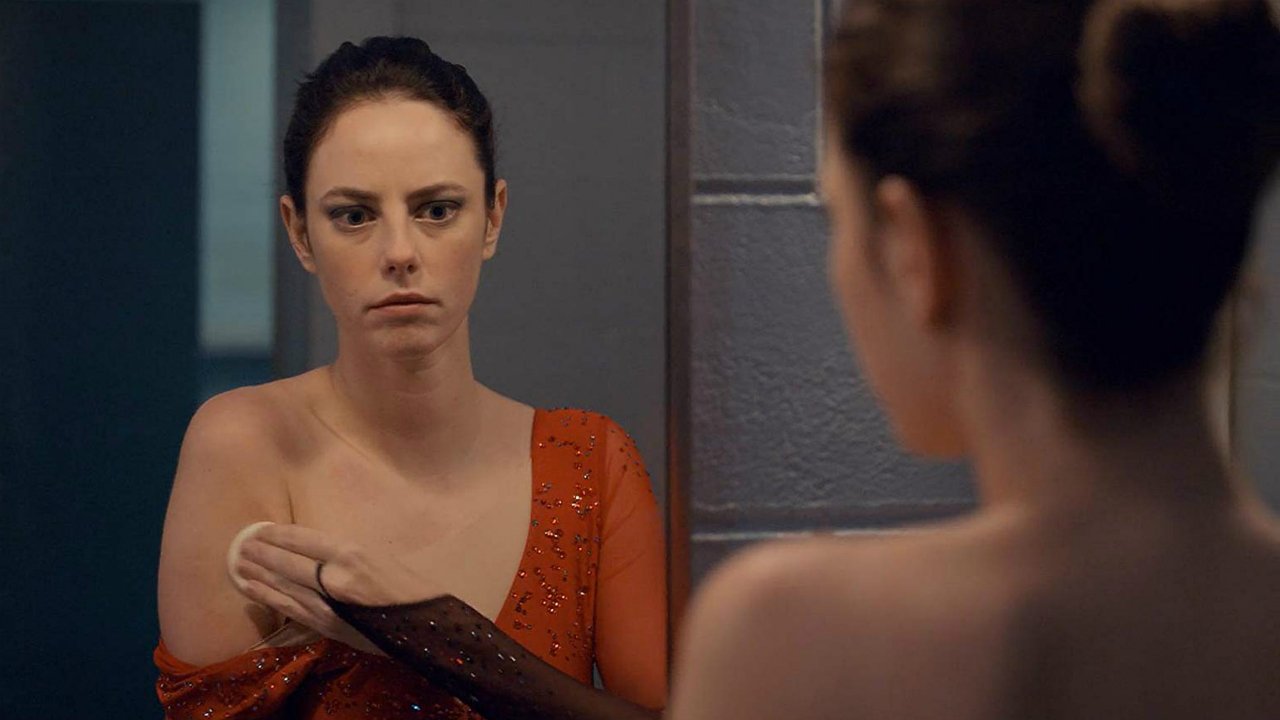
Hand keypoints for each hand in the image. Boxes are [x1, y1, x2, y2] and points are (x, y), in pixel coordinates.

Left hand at [235, 523, 443, 652]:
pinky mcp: (327, 625)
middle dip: (261, 553)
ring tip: (239, 565)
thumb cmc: (410, 586)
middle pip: (287, 562)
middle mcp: (335, 576)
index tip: (259, 529)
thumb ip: (347, 555)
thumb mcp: (380, 557)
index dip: (276, 534)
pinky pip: (290, 609)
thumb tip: (315, 549)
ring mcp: (329, 603)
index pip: (302, 539)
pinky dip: (268, 598)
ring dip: (259, 574)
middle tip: (241, 546)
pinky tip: (251, 590)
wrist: (426, 624)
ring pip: (284, 585)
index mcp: (351, 553)